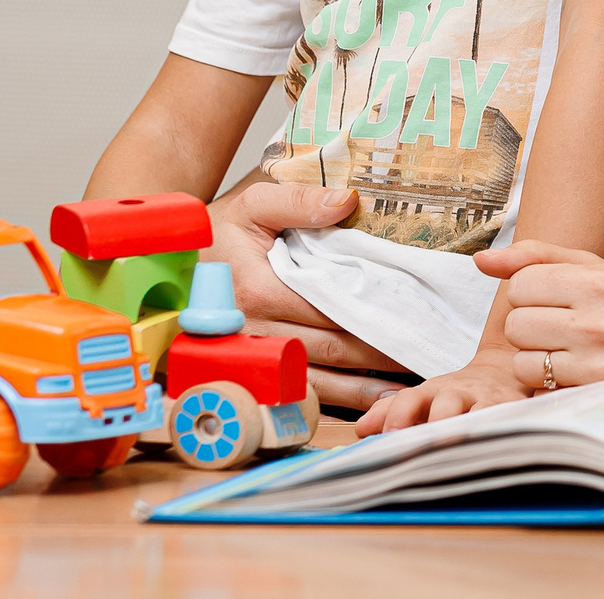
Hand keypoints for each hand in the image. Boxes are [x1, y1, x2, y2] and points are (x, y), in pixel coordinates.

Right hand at [207, 180, 404, 409]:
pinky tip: (370, 402)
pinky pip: (296, 393)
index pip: (330, 308)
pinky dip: (336, 401)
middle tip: (427, 355)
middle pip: (330, 348)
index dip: (374, 316)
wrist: (176, 266)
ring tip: (409, 390)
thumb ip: (299, 200)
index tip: (415, 319)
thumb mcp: (255, 203)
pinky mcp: (248, 374)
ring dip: (364, 389)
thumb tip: (346, 201)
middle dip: (380, 354)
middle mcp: (254, 331)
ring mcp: (250, 358)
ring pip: (317, 379)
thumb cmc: (222, 233)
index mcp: (259, 289)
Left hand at [354, 355, 528, 436]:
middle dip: (435, 423)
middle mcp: (460, 393)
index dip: (399, 415)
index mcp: (432, 392)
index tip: (388, 437)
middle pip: (446, 402)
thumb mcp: (422, 398)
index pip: (411, 398)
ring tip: (459, 446)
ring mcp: (489, 401)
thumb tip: (361, 429)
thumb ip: (391, 412)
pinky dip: (504, 431)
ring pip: (481, 411)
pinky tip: (496, 448)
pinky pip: (512, 419)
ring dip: (469, 428)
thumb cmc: (454, 395)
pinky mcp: (515, 410)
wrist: (501, 372)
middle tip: (424, 446)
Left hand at [474, 238, 603, 389]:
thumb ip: (535, 258)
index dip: (532, 291)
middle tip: (563, 326)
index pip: (521, 282)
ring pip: (519, 357)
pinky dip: (544, 380)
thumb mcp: (594, 270)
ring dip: (534, 355)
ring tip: (568, 350)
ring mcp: (596, 361)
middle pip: (515, 321)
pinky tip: (572, 371)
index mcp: (599, 282)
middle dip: (530, 324)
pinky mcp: (591, 393)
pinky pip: (534, 384)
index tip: (558, 298)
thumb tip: (479, 261)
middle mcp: (599, 321)